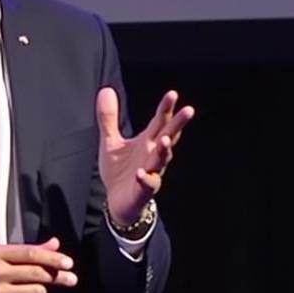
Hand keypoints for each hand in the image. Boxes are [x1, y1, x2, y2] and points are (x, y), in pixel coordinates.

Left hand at [97, 87, 194, 224]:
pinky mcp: (143, 190)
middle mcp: (152, 155)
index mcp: (147, 142)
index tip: (173, 94)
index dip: (166, 108)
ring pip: (161, 160)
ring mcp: (151, 172)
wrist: (118, 202)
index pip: (160, 122)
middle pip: (168, 137)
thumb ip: (109, 118)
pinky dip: (146, 179)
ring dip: (163, 151)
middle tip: (188, 111)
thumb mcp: (111, 142)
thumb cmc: (120, 172)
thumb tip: (106, 90)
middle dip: (177, 125)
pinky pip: (147, 185)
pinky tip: (142, 173)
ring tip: (163, 140)